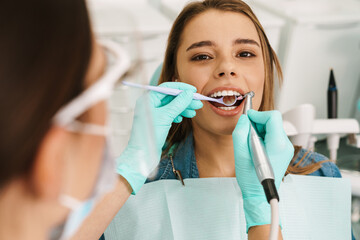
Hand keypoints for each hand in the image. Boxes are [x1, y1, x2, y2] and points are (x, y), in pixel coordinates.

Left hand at [117, 82, 202, 193]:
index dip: (181, 88)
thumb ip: (178, 103)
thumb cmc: (149, 136)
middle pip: (170, 97)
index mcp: (148, 100)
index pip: (166, 88)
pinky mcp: (158, 122)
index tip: (193, 90)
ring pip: (172, 106)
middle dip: (184, 99)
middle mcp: (150, 105)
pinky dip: (178, 114)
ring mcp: (154, 113)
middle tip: (198, 102)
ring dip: (183, 107)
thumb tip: (188, 93)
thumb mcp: (166, 117)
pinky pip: (170, 114)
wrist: (142, 155)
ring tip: (194, 111)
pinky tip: (183, 118)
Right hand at [232, 110, 293, 231]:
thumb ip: (240, 133)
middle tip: (245, 132)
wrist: (259, 195)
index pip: (273, 117)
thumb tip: (244, 119)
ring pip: (272, 127)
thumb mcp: (240, 156)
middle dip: (257, 123)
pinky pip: (273, 135)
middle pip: (273, 121)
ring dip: (259, 130)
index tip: (247, 118)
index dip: (258, 114)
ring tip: (249, 143)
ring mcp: (286, 149)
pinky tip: (254, 147)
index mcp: (278, 145)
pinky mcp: (283, 151)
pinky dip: (262, 136)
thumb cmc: (251, 180)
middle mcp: (285, 145)